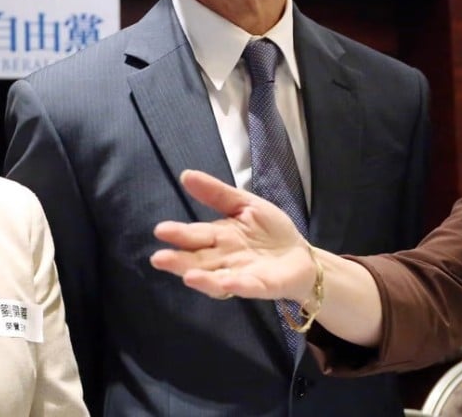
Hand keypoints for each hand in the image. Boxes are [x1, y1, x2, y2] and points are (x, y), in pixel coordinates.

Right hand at [150, 170, 314, 301]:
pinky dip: (237, 285)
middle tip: (159, 258)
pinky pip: (247, 287)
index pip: (195, 235)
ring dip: (202, 279)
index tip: (160, 230)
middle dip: (178, 261)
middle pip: (198, 260)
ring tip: (187, 276)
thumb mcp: (245, 204)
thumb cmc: (271, 231)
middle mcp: (224, 259)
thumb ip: (217, 193)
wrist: (302, 256)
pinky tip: (228, 282)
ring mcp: (241, 274)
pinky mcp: (261, 286)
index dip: (178, 234)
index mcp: (219, 237)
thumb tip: (186, 175)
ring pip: (216, 279)